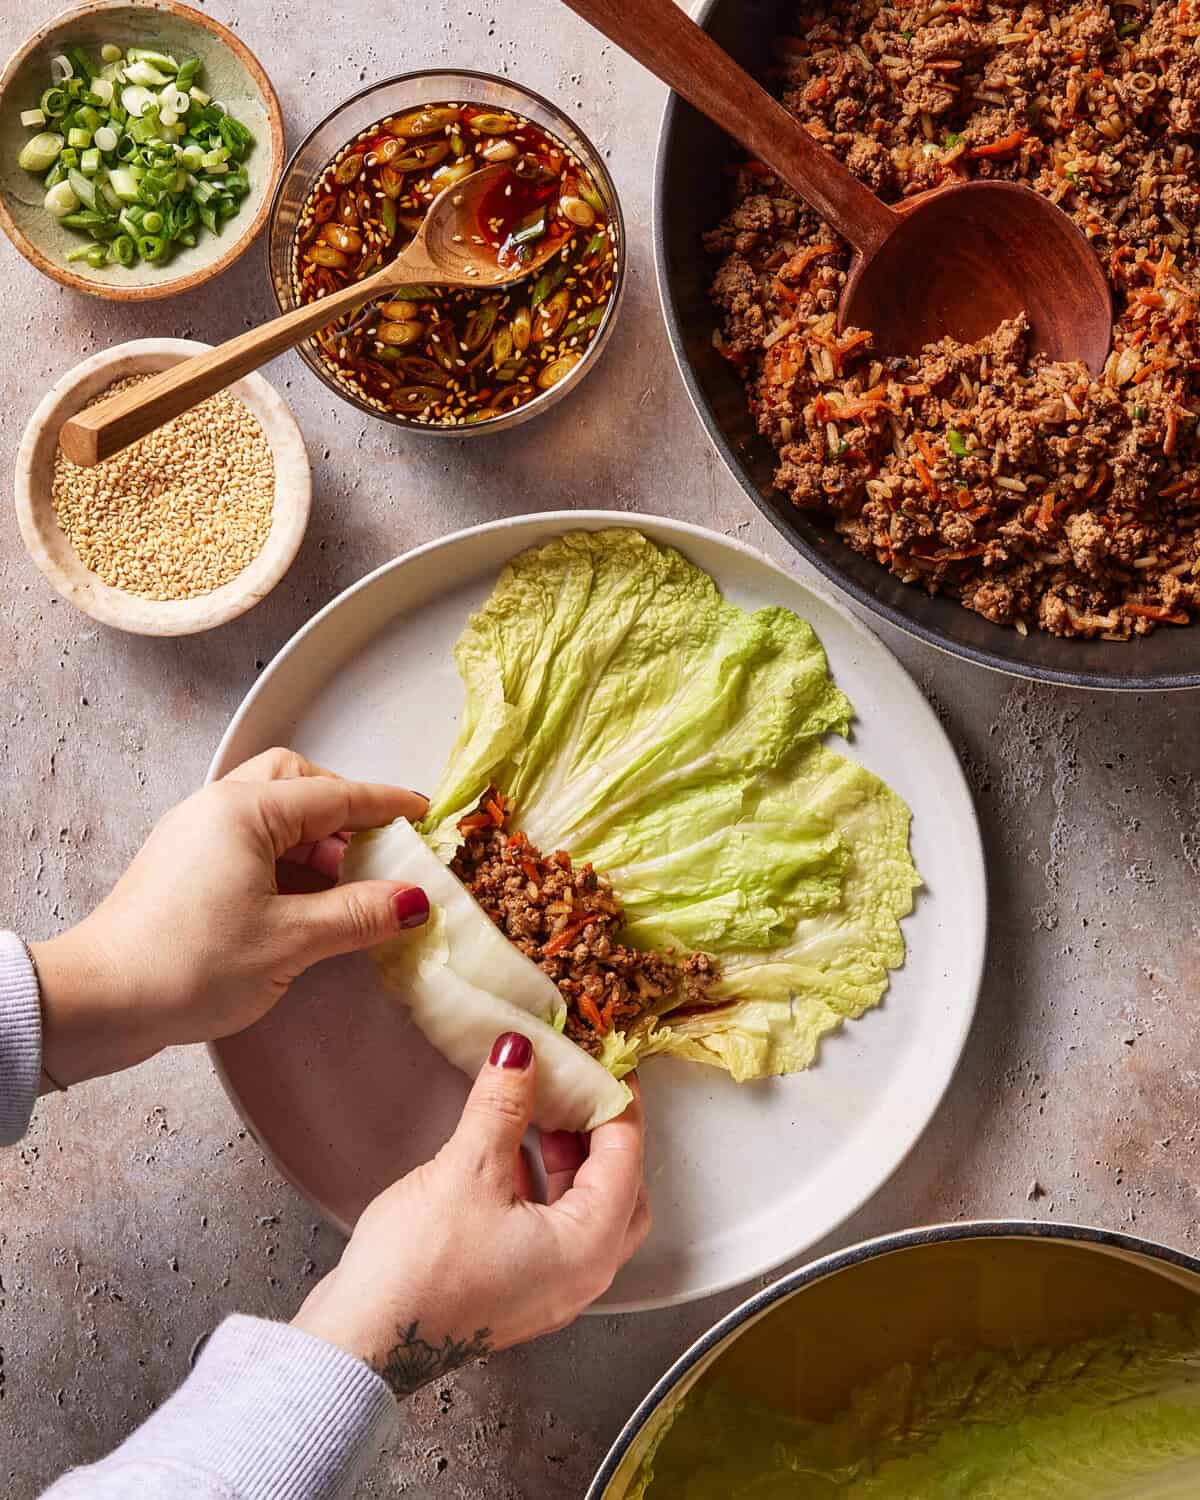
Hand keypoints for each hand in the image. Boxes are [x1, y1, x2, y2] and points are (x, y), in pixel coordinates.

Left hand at [32, 748, 428, 1087]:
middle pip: (296, 784)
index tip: (427, 813)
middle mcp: (217, 808)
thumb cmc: (189, 965)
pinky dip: (287, 860)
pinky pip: (249, 842)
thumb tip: (413, 900)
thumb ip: (358, 914)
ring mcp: (195, 835)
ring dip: (316, 840)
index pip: (335, 795)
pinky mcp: (184, 866)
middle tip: (379, 850)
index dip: (387, 804)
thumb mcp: (290, 941)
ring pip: (272, 814)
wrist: (98, 1002)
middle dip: (343, 810)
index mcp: (245, 811)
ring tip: (349, 886)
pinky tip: (306, 903)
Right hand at [293, 1033, 649, 1392]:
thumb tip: (521, 1054)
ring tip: (540, 1110)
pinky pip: (550, 1225)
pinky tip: (506, 1153)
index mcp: (589, 1247)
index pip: (625, 1155)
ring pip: (583, 1206)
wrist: (361, 1342)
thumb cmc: (418, 1272)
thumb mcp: (467, 1171)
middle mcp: (582, 1275)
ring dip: (568, 1157)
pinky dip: (541, 1182)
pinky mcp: (516, 1288)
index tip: (601, 1060)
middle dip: (600, 1133)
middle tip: (578, 1088)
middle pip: (619, 1187)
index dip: (613, 1099)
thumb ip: (503, 1106)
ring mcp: (548, 1287)